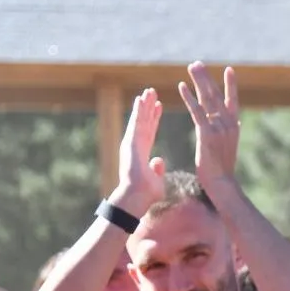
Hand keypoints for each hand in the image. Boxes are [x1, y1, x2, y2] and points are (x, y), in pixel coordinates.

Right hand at [113, 88, 167, 210]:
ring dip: (143, 105)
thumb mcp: (156, 179)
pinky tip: (141, 99)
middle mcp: (136, 145)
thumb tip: (159, 161)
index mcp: (142, 152)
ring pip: (139, 119)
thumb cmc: (146, 195)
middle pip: (144, 122)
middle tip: (152, 92)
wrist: (137, 199)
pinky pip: (136, 123)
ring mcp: (132, 143)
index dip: (154, 118)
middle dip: (148, 107)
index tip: (159, 106)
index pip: (150, 131)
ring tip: (148, 91)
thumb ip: (157, 169)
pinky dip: (138, 111)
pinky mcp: (130, 143)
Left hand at [178, 61, 240, 184]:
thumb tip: (234, 122)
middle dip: (207, 78)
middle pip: (217, 95)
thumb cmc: (222, 169)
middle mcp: (228, 124)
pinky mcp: (206, 134)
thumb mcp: (229, 146)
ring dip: (199, 82)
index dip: (231, 85)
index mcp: (233, 126)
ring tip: (191, 67)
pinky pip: (196, 111)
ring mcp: (218, 128)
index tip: (229, 70)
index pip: (233, 101)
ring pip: (208, 99)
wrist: (222, 184)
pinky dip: (189, 98)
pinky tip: (182, 86)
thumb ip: (230, 131)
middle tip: (197, 64)